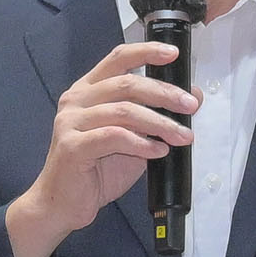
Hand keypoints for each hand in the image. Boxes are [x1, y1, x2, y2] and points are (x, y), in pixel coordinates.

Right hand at [5, 41, 200, 256]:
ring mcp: (71, 121)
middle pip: (127, 84)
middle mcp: (76, 100)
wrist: (63, 204)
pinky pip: (114, 137)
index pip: (118, 58)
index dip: (146, 52)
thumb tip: (193, 97)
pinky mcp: (72, 145)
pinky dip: (141, 143)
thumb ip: (156, 116)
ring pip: (124, 111)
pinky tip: (158, 151)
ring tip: (182, 136)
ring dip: (159, 122)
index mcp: (88, 90)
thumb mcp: (135, 139)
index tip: (172, 54)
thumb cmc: (96, 170)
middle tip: (190, 106)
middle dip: (164, 93)